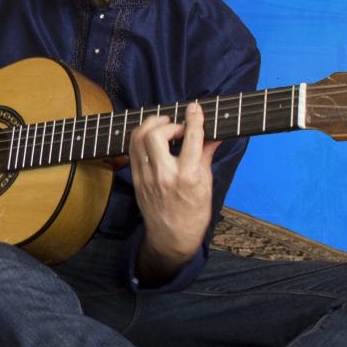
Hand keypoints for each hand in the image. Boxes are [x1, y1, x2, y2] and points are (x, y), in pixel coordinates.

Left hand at [128, 102, 219, 280]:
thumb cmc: (194, 214)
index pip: (191, 139)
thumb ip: (206, 155)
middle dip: (167, 124)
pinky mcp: (136, 180)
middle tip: (177, 126)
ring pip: (138, 140)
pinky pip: (133, 150)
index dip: (194, 119)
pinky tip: (152, 138)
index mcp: (188, 177)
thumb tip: (214, 134)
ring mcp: (146, 178)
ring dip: (150, 126)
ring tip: (163, 126)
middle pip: (156, 136)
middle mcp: (164, 176)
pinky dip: (141, 138)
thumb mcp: (207, 184)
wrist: (172, 238)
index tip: (195, 108)